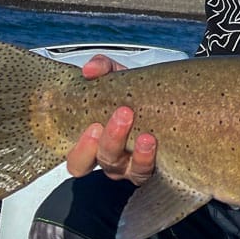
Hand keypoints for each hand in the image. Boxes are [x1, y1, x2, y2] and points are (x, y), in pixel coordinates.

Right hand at [66, 55, 157, 184]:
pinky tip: (151, 140)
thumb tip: (90, 70)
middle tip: (118, 117)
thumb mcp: (115, 77)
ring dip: (129, 149)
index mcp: (93, 142)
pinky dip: (147, 156)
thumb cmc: (131, 94)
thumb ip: (101, 68)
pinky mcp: (151, 166)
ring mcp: (130, 166)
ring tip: (141, 131)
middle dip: (108, 141)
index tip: (91, 126)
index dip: (80, 149)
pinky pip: (146, 170)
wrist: (163, 97)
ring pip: (123, 169)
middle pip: (99, 164)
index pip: (76, 160)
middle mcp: (109, 158)